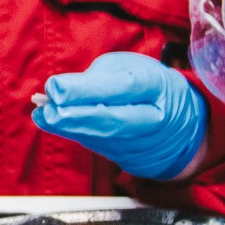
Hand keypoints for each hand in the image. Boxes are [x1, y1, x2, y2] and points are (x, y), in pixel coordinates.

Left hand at [32, 52, 207, 179]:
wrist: (180, 125)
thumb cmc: (150, 87)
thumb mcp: (131, 68)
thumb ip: (100, 77)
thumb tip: (63, 88)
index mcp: (157, 87)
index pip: (122, 89)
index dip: (86, 90)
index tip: (55, 87)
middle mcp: (152, 118)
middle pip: (113, 119)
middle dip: (76, 116)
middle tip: (49, 108)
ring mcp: (141, 141)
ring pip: (101, 137)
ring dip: (68, 127)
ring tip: (44, 113)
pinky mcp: (126, 155)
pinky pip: (96, 144)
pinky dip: (71, 132)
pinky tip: (49, 121)